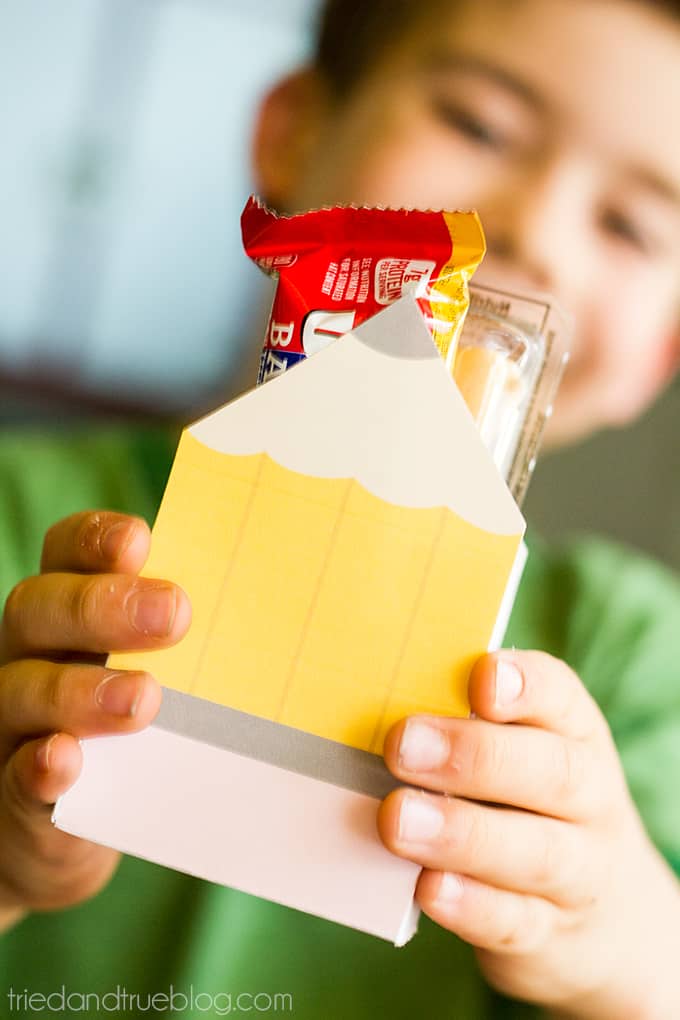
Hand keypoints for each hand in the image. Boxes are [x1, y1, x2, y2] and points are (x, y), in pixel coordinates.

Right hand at [0, 511, 190, 926]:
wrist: (84, 830)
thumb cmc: (151, 730)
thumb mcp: (176, 673)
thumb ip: (206, 642)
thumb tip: (291, 620)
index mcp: (73, 610)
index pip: (66, 550)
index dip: (95, 539)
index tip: (141, 540)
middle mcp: (34, 655)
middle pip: (39, 608)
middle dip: (102, 606)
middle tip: (174, 614)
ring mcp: (16, 725)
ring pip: (22, 690)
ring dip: (80, 690)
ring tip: (143, 698)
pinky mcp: (17, 800)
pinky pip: (15, 778)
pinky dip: (40, 768)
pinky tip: (67, 761)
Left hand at [378, 651, 679, 1018]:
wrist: (608, 920)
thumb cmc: (531, 806)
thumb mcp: (521, 755)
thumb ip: (462, 725)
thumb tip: (370, 698)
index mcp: (574, 735)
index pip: (561, 697)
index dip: (525, 686)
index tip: (481, 680)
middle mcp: (588, 799)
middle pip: (551, 773)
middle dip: (475, 756)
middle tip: (402, 746)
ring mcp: (577, 872)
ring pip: (535, 852)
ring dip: (461, 834)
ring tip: (397, 819)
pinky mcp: (548, 935)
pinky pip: (513, 921)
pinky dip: (469, 905)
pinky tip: (426, 887)